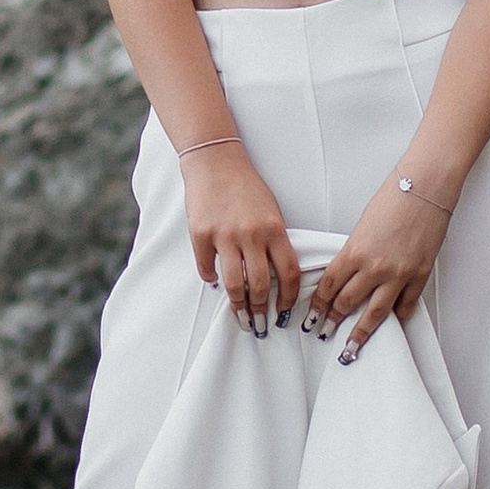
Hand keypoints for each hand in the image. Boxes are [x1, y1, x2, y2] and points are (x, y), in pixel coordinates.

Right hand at [182, 136, 300, 332]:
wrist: (216, 161)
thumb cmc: (246, 188)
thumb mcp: (271, 212)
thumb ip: (274, 243)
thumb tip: (276, 280)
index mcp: (274, 229)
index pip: (289, 273)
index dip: (288, 298)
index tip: (284, 312)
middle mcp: (251, 234)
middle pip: (260, 286)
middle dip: (261, 312)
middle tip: (261, 327)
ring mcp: (224, 235)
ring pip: (234, 284)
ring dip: (239, 307)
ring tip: (241, 319)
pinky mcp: (201, 234)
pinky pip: (207, 268)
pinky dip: (211, 279)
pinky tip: (216, 284)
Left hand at [306, 172, 447, 361]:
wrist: (425, 188)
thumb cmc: (393, 199)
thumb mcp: (362, 226)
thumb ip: (354, 253)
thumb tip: (348, 274)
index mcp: (354, 251)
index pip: (329, 287)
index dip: (318, 306)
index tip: (311, 317)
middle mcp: (374, 267)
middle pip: (347, 303)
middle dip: (332, 322)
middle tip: (323, 334)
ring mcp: (399, 274)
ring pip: (375, 313)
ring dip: (360, 333)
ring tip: (350, 348)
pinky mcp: (420, 275)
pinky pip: (405, 305)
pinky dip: (397, 316)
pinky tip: (391, 324)